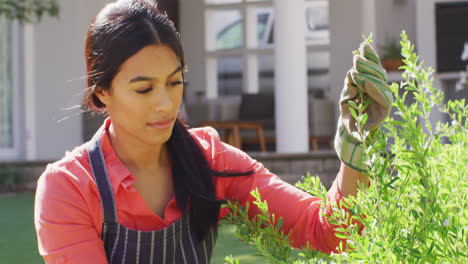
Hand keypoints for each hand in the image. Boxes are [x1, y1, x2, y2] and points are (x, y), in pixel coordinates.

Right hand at [334, 42, 392, 171]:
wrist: (356, 125)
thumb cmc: (355, 132)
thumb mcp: (354, 135)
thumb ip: (356, 135)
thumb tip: (357, 137)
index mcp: (382, 112)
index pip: (384, 98)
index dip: (376, 90)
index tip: (365, 84)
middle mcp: (381, 96)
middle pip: (380, 82)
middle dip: (369, 73)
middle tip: (357, 65)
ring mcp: (374, 86)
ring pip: (376, 72)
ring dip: (367, 64)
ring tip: (357, 58)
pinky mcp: (368, 79)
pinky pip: (371, 66)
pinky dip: (368, 57)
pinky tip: (364, 47)